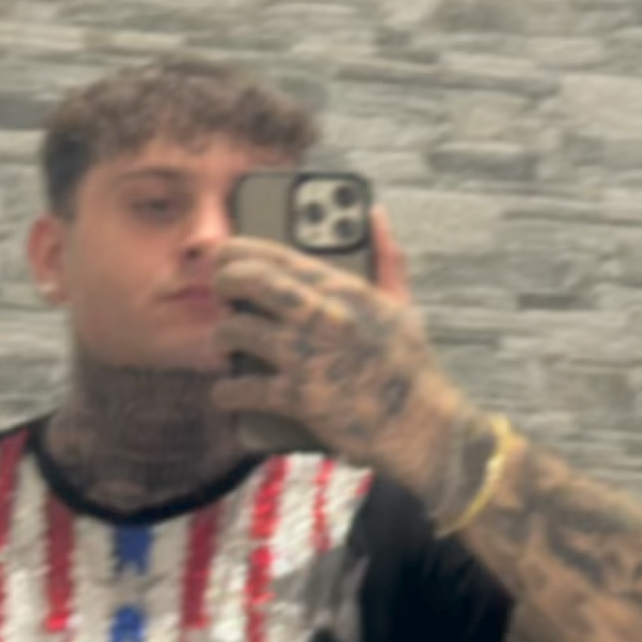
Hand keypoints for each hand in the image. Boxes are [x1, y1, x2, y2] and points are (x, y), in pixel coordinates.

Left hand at [211, 208, 467, 490]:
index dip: (242, 249)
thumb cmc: (411, 367)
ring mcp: (309, 356)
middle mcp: (325, 316)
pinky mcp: (300, 398)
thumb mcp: (403, 306)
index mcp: (347, 289)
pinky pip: (244, 388)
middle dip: (224, 282)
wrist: (421, 426)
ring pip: (238, 331)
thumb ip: (388, 257)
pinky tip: (226, 392)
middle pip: (251, 281)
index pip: (280, 254)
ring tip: (223, 342)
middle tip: (220, 292)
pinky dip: (228, 391)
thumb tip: (376, 214)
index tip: (226, 253)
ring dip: (222, 337)